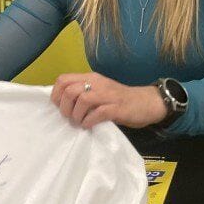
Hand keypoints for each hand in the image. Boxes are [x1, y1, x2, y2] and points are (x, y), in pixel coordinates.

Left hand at [50, 72, 167, 128]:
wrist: (147, 102)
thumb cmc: (120, 99)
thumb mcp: (99, 90)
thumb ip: (83, 92)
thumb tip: (62, 103)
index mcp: (91, 78)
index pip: (63, 80)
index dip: (56, 95)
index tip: (60, 107)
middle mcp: (97, 83)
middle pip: (70, 90)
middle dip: (65, 107)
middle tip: (70, 117)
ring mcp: (108, 95)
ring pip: (82, 100)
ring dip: (76, 115)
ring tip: (80, 122)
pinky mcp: (117, 108)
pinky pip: (97, 113)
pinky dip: (89, 121)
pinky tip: (90, 125)